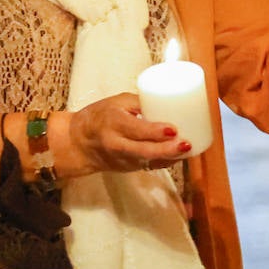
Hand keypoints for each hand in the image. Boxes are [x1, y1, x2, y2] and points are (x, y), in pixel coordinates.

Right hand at [61, 93, 194, 176]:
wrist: (80, 144)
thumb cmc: (100, 116)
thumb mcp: (117, 102)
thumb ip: (142, 101)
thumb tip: (171, 99)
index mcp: (112, 123)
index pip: (135, 130)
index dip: (155, 132)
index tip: (173, 129)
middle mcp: (116, 144)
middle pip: (143, 151)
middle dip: (166, 149)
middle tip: (186, 143)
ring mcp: (123, 160)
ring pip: (149, 162)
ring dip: (170, 157)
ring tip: (189, 149)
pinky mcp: (129, 168)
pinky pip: (151, 166)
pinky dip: (167, 162)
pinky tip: (182, 156)